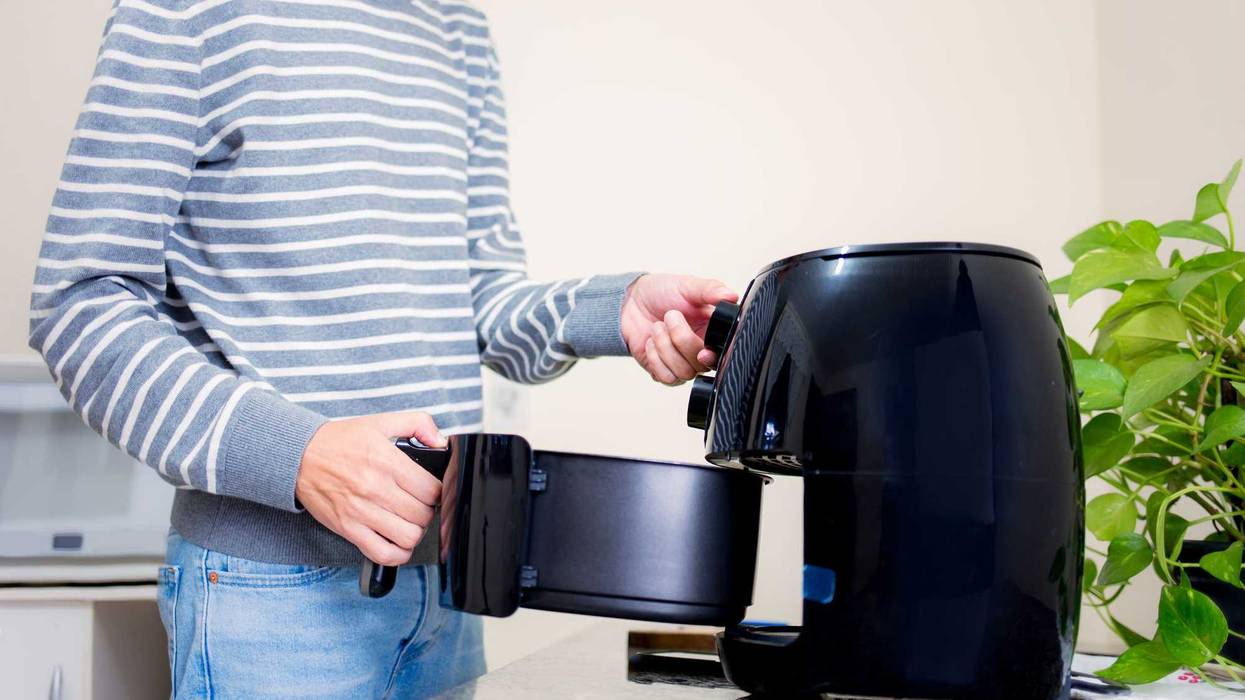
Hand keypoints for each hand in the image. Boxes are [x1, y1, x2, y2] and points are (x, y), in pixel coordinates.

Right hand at [295, 412, 445, 565]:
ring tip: (408, 521)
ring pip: (408, 537)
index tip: (429, 491)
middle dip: (426, 511)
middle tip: (418, 505)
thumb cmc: (339, 441)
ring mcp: (361, 512)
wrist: (299, 456)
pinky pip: (383, 554)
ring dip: (414, 532)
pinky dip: (397, 553)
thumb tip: (440, 441)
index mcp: (387, 462)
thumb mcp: (381, 422)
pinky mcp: (348, 529)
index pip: (431, 490)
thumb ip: (417, 423)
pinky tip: (396, 540)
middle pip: (422, 515)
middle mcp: (375, 488)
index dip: (436, 492)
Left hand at [621, 274, 738, 384]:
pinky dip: (655, 357)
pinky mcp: (664, 372)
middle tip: (670, 316)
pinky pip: (666, 377)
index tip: (703, 350)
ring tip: (658, 326)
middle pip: (701, 365)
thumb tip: (732, 296)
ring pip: (684, 372)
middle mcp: (701, 351)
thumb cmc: (663, 293)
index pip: (725, 354)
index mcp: (714, 332)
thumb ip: (711, 290)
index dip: (714, 356)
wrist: (632, 302)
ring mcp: (683, 364)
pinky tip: (651, 342)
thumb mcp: (688, 286)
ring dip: (665, 346)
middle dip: (681, 339)